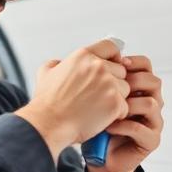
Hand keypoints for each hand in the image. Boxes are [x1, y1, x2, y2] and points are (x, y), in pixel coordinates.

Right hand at [15, 39, 130, 161]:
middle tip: (98, 96)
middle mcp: (98, 66)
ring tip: (98, 108)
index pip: (111, 47)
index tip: (114, 66)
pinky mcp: (115, 102)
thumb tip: (60, 63)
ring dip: (116, 99)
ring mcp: (108, 84)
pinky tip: (101, 118)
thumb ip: (56, 63)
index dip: (115, 57)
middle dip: (114, 83)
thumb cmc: (47, 103)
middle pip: (121, 70)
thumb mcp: (45, 73)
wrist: (49, 124)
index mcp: (83, 56)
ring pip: (125, 89)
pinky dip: (116, 115)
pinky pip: (126, 107)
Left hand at [87, 55, 163, 171]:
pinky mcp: (151, 140)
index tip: (115, 63)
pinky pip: (141, 128)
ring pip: (152, 103)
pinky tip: (107, 126)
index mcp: (140, 87)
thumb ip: (95, 76)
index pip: (145, 65)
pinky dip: (123, 126)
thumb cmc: (96, 123)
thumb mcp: (94, 95)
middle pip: (154, 81)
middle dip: (132, 81)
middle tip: (113, 87)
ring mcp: (154, 121)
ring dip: (128, 104)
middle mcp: (152, 101)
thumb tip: (82, 54)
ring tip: (109, 109)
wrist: (99, 156)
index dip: (132, 62)